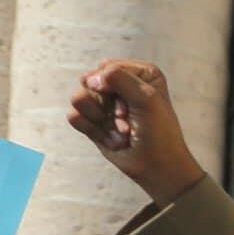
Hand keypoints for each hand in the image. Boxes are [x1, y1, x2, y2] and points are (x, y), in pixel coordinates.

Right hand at [65, 58, 205, 205]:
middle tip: (126, 117)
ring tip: (122, 130)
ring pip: (79, 98)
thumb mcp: (146, 98)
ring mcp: (105, 103)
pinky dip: (94, 131)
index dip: (114, 87)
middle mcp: (120, 84)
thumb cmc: (158, 133)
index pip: (107, 67)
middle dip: (106, 104)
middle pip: (90, 80)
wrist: (155, 167)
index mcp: (139, 72)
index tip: (132, 106)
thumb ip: (119, 77)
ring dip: (100, 119)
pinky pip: (75, 117)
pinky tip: (112, 140)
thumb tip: (88, 78)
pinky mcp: (93, 120)